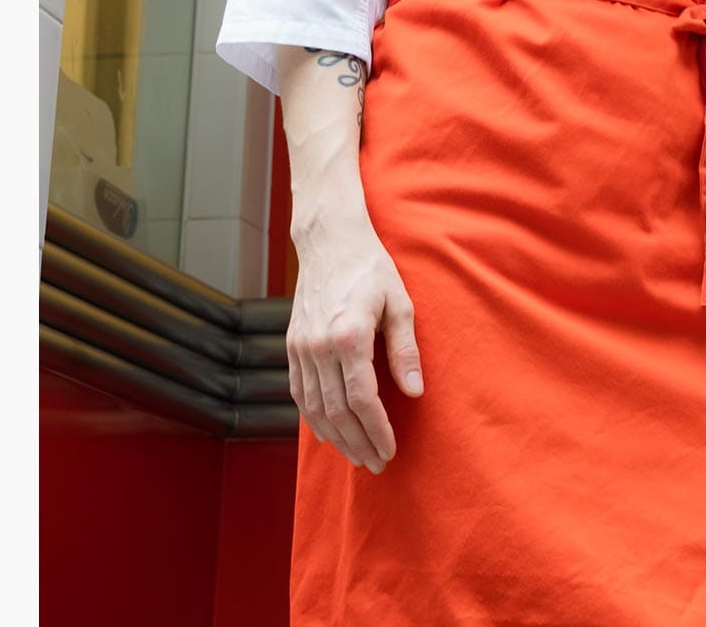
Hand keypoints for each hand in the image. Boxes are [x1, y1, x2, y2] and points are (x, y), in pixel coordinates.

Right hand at [287, 217, 423, 474]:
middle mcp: (318, 344)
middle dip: (358, 442)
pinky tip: (327, 433)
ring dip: (335, 436)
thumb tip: (413, 393)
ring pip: (313, 406)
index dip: (377, 430)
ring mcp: (300, 345)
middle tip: (377, 464)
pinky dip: (311, 417)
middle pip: (336, 410)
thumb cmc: (370, 269)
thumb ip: (404, 349)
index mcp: (348, 335)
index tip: (391, 450)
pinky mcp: (292, 344)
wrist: (329, 241)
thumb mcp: (400, 303)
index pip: (362, 398)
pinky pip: (298, 391)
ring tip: (356, 456)